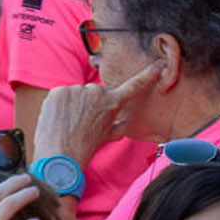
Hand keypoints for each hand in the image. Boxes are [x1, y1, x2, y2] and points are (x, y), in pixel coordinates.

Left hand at [32, 64, 160, 170]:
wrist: (61, 155)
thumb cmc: (87, 147)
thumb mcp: (110, 136)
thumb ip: (120, 123)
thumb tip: (126, 120)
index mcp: (114, 103)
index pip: (135, 85)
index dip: (149, 74)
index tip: (160, 64)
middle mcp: (98, 92)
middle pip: (95, 92)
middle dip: (90, 102)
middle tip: (82, 121)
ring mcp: (77, 90)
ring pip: (77, 93)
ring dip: (73, 103)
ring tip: (69, 122)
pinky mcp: (59, 91)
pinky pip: (61, 94)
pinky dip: (59, 104)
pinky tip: (59, 117)